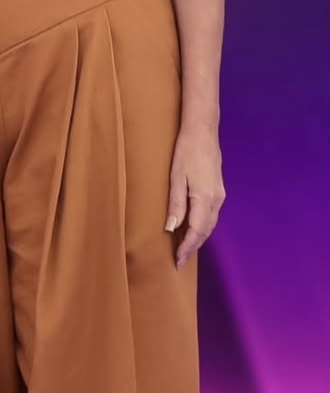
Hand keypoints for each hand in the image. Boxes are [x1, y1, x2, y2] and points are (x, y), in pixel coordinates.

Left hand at [165, 125, 223, 266]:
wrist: (203, 131)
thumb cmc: (186, 151)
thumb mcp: (176, 177)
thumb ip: (176, 204)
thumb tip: (172, 228)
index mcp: (205, 198)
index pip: (197, 231)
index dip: (187, 248)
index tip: (178, 261)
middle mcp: (216, 200)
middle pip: (206, 231)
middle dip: (193, 247)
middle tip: (179, 260)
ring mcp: (220, 195)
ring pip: (210, 224)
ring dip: (198, 238)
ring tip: (184, 248)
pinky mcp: (218, 190)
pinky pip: (211, 215)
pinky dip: (202, 226)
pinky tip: (192, 228)